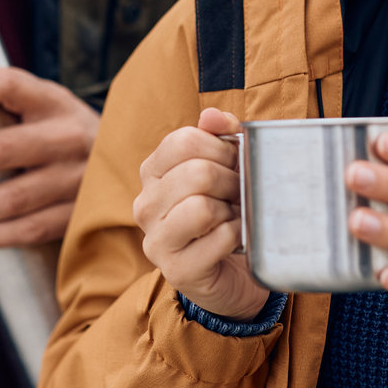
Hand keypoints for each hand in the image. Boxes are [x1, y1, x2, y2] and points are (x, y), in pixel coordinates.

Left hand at [0, 66, 98, 246]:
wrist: (125, 160)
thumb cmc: (58, 131)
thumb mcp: (38, 108)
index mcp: (52, 100)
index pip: (6, 84)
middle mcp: (69, 135)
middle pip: (0, 150)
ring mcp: (78, 177)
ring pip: (11, 199)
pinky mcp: (80, 212)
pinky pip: (28, 230)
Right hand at [133, 108, 268, 321]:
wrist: (232, 273)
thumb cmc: (225, 212)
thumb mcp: (225, 167)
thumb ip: (219, 135)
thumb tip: (212, 115)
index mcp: (152, 172)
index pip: (184, 141)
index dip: (221, 148)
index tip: (236, 162)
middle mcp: (145, 205)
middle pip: (197, 173)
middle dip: (232, 181)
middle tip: (242, 193)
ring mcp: (155, 241)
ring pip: (202, 207)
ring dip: (232, 210)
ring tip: (236, 215)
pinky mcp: (175, 270)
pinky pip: (217, 238)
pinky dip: (237, 235)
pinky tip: (236, 240)